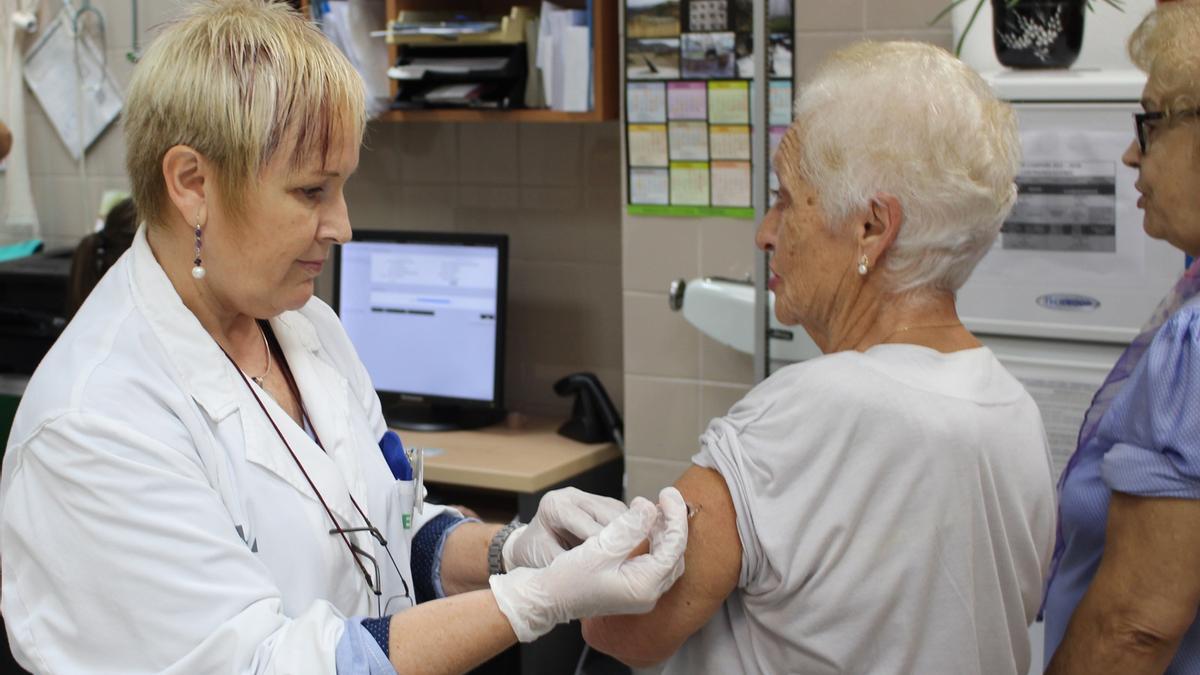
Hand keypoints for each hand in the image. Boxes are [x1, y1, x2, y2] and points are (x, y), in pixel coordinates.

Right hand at [489, 487, 687, 641]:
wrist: (546, 599)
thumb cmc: (566, 578)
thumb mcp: (598, 547)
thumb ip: (628, 527)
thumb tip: (650, 507)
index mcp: (643, 586)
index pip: (673, 546)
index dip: (675, 515)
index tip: (667, 492)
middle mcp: (647, 595)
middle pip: (674, 553)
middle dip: (672, 524)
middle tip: (665, 498)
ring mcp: (641, 595)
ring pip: (666, 558)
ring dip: (663, 532)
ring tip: (655, 508)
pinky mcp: (633, 590)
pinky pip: (654, 563)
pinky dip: (653, 542)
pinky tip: (643, 526)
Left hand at [503, 487, 627, 569]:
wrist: (528, 550)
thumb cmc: (533, 559)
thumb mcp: (547, 565)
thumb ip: (572, 565)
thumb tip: (601, 572)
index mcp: (555, 505)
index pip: (589, 526)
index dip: (607, 549)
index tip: (622, 569)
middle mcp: (572, 495)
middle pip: (609, 516)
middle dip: (624, 542)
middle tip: (636, 567)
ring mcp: (588, 497)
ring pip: (621, 514)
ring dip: (632, 536)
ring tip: (639, 560)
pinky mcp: (602, 504)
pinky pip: (624, 516)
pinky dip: (632, 533)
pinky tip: (636, 551)